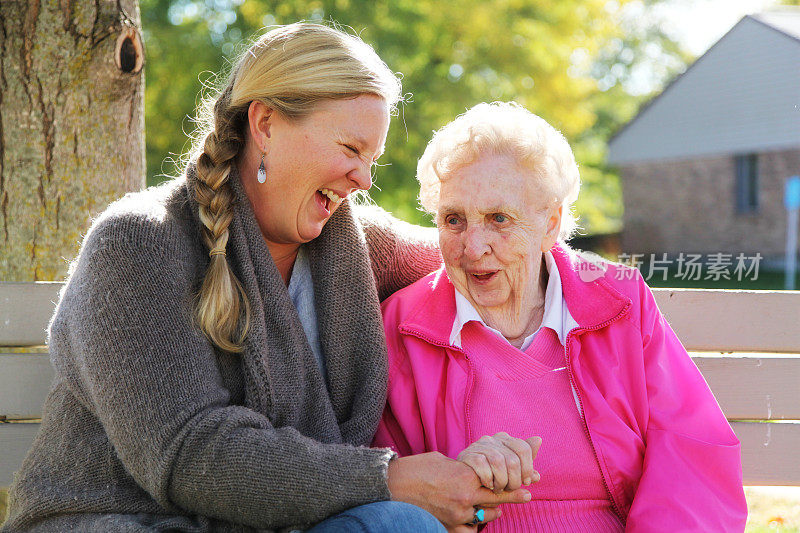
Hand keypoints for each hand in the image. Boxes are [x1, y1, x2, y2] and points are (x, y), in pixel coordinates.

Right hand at [387, 452, 531, 529]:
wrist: (393, 486)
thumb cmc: (417, 469)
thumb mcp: (445, 461)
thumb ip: (464, 467)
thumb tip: (474, 469)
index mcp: (466, 476)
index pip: (497, 481)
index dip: (513, 484)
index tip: (529, 486)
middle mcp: (465, 497)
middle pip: (496, 500)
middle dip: (509, 497)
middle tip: (525, 494)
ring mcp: (456, 515)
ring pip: (484, 517)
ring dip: (490, 513)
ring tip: (495, 509)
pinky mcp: (447, 527)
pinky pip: (469, 532)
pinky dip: (474, 528)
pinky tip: (475, 523)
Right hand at [456, 433, 541, 492]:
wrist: (463, 478)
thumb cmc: (490, 475)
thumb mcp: (509, 473)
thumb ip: (524, 469)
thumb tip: (538, 469)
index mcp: (505, 440)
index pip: (524, 449)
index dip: (528, 468)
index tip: (526, 482)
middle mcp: (493, 439)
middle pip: (512, 459)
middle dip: (514, 480)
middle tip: (510, 489)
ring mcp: (479, 446)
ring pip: (498, 461)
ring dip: (501, 481)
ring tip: (499, 489)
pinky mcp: (467, 454)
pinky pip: (482, 465)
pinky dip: (488, 479)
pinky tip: (488, 485)